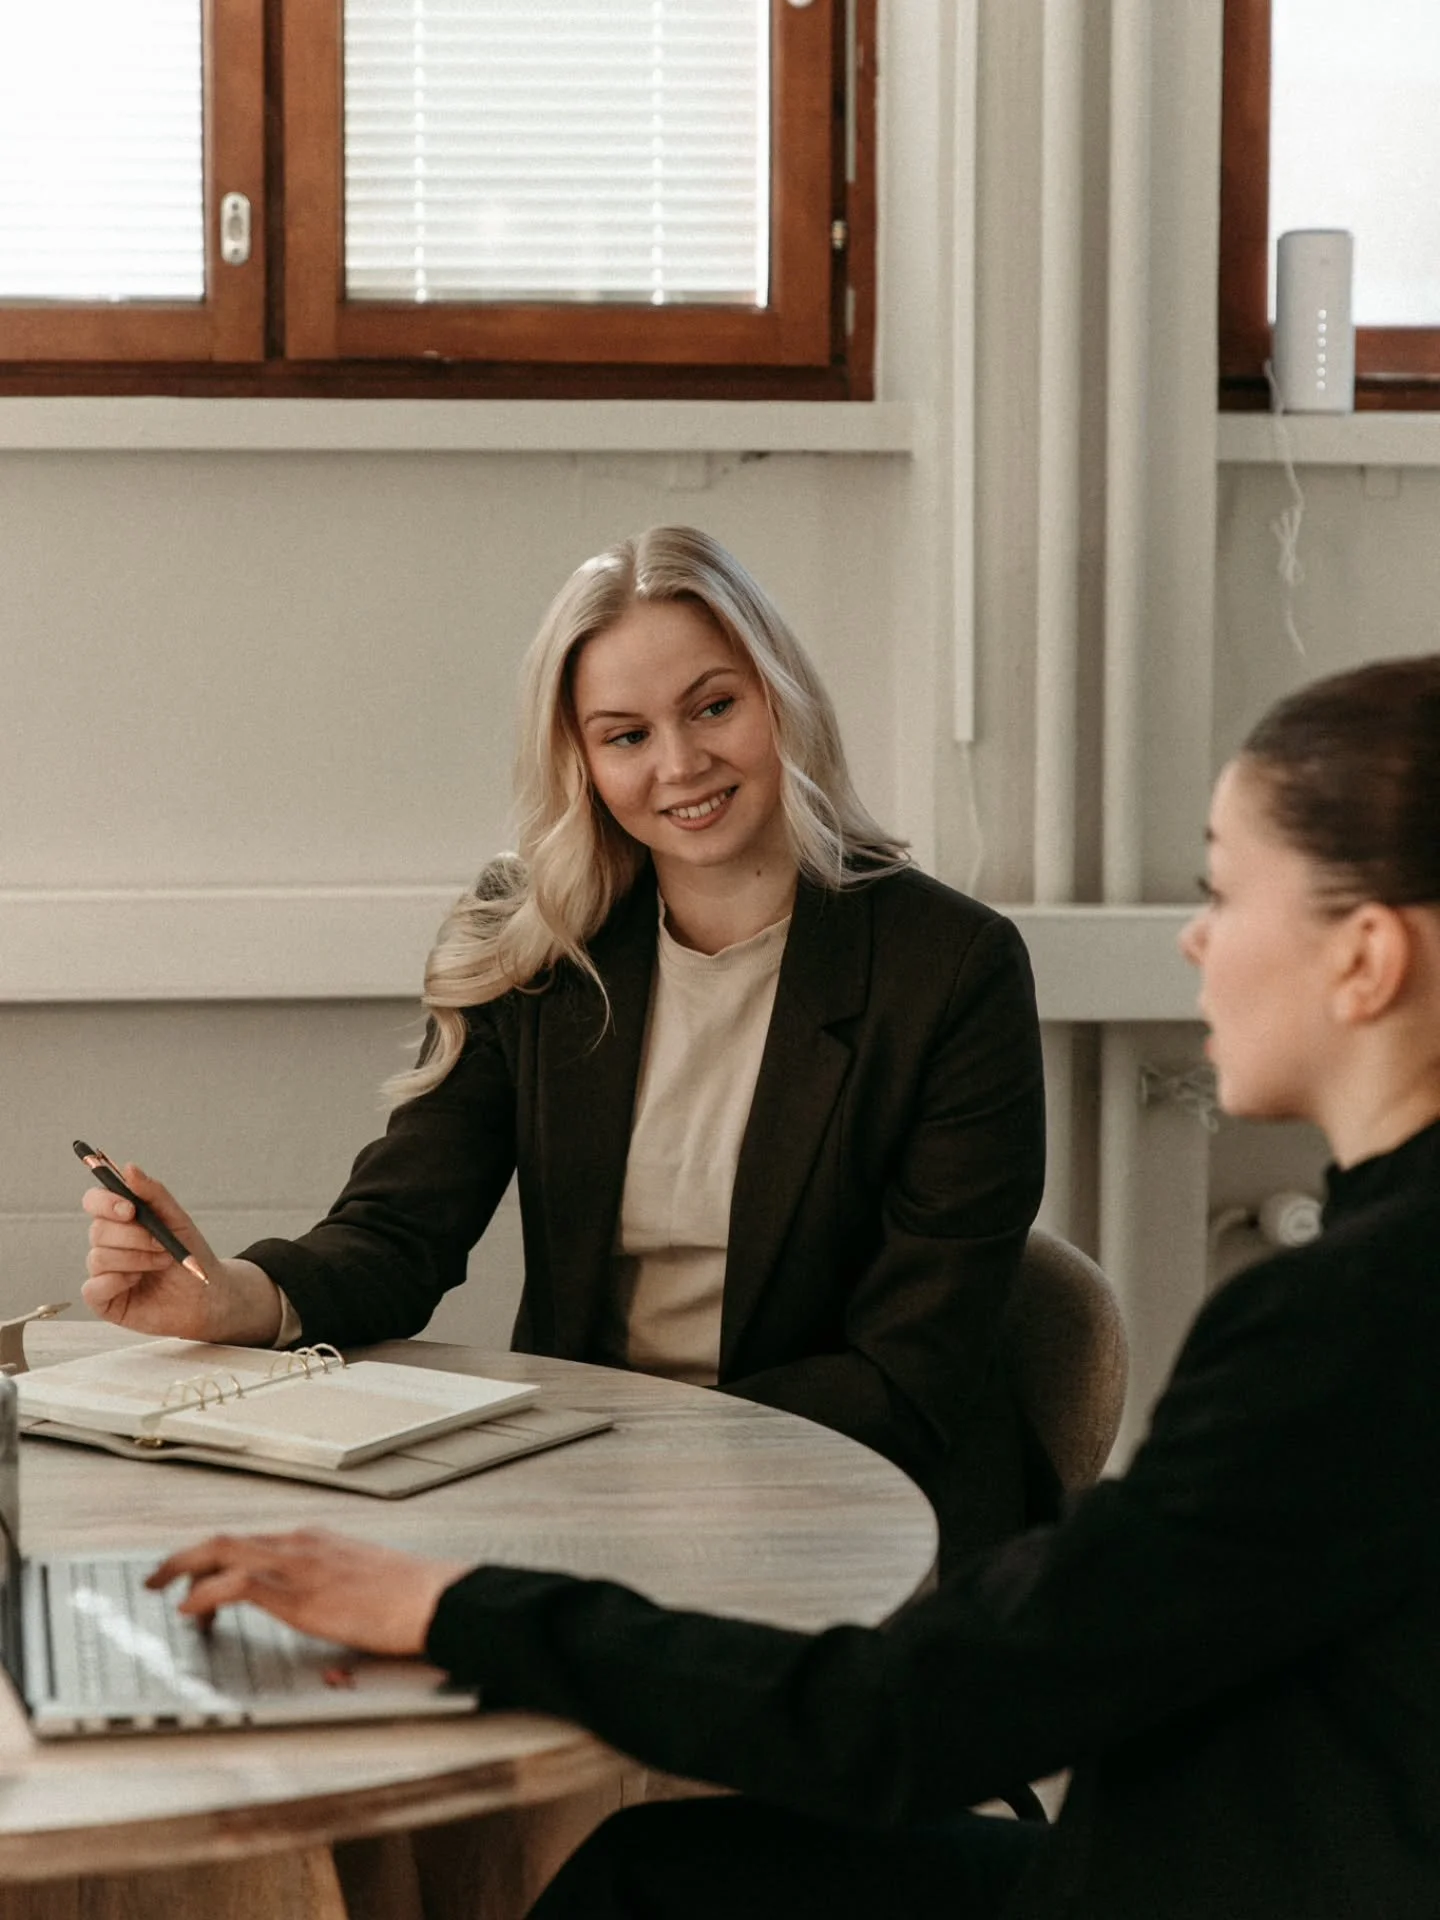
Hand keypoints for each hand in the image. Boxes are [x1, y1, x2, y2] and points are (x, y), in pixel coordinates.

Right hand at [82, 1165, 282, 1344]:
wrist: (207, 1296)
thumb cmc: (191, 1256)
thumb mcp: (177, 1220)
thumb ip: (153, 1193)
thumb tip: (129, 1168)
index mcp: (121, 1221)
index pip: (94, 1201)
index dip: (106, 1202)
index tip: (130, 1210)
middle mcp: (108, 1244)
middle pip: (98, 1229)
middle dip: (135, 1237)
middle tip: (162, 1245)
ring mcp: (103, 1272)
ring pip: (98, 1257)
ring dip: (136, 1259)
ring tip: (162, 1263)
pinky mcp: (103, 1300)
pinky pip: (93, 1287)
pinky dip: (118, 1282)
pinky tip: (137, 1282)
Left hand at [147, 1529, 469, 1655]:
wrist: (435, 1599)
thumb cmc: (410, 1599)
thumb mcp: (361, 1591)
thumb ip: (333, 1603)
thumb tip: (325, 1642)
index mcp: (316, 1542)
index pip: (251, 1541)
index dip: (214, 1558)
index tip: (193, 1576)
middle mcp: (301, 1544)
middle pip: (226, 1539)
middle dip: (185, 1556)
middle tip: (158, 1576)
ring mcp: (298, 1564)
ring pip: (222, 1551)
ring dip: (184, 1568)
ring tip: (161, 1588)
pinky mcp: (298, 1591)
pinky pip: (236, 1584)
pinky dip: (205, 1594)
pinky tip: (190, 1609)